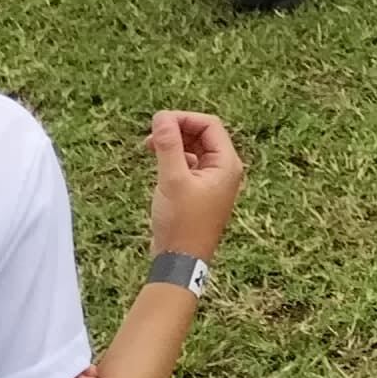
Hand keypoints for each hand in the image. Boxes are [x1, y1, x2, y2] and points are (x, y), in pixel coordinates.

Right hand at [146, 110, 243, 260]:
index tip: (159, 123)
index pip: (209, 125)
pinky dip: (173, 159)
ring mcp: (213, 181)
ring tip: (150, 148)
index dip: (183, 119)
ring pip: (194, 149)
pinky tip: (158, 166)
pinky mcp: (200, 191)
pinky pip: (189, 164)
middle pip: (202, 135)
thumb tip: (162, 116)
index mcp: (227, 164)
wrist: (180, 261)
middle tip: (151, 137)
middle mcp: (224, 170)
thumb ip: (169, 145)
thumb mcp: (173, 179)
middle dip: (177, 131)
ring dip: (173, 144)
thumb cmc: (182, 223)